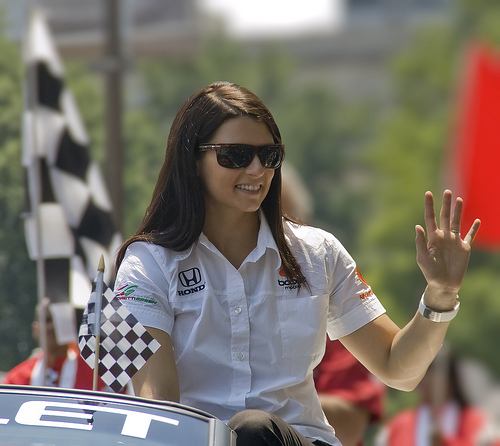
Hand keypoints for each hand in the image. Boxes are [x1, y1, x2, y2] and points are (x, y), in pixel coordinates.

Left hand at [415, 190, 479, 307]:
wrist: (443, 284)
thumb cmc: (429, 272)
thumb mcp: (422, 257)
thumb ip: (420, 242)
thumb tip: (417, 226)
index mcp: (432, 237)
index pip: (430, 218)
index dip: (429, 206)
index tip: (428, 193)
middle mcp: (443, 236)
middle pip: (444, 216)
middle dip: (445, 204)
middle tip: (447, 191)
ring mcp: (454, 241)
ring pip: (457, 222)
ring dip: (458, 211)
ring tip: (459, 199)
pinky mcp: (465, 248)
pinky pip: (470, 235)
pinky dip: (474, 228)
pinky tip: (477, 220)